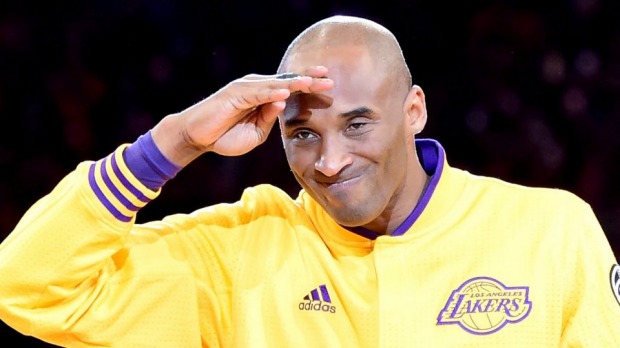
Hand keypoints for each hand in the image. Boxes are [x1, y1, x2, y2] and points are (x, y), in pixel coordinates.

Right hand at [152, 66, 332, 165]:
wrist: (198, 138)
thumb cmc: (225, 136)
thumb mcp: (255, 134)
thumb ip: (269, 119)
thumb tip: (282, 104)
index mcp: (263, 97)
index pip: (290, 88)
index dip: (308, 85)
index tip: (329, 83)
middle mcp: (256, 88)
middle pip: (286, 81)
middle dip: (308, 79)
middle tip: (329, 78)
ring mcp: (245, 89)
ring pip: (274, 84)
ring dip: (293, 83)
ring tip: (312, 82)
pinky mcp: (234, 94)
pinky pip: (257, 93)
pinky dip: (271, 92)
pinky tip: (285, 92)